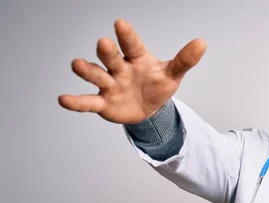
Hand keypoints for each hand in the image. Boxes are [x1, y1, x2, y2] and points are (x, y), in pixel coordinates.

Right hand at [58, 19, 205, 123]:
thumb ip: (184, 60)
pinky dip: (76, 101)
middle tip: (103, 44)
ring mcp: (109, 85)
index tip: (120, 24)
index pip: (132, 45)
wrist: (149, 110)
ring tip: (77, 64)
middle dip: (107, 52)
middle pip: (111, 58)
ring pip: (96, 76)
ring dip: (87, 70)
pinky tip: (63, 99)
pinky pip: (88, 102)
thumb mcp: (172, 74)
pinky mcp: (103, 103)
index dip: (126, 35)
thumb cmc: (156, 86)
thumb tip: (202, 43)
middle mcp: (119, 68)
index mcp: (136, 58)